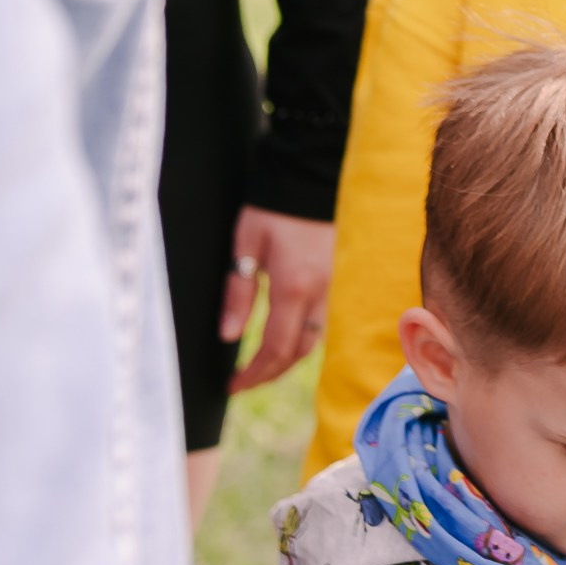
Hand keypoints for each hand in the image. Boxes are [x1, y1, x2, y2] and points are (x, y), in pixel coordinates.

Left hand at [221, 206, 335, 392]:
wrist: (309, 179)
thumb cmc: (273, 211)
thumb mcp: (245, 248)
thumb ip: (238, 294)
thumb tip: (229, 336)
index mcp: (294, 287)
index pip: (275, 347)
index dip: (253, 373)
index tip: (232, 385)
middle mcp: (320, 293)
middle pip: (299, 351)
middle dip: (270, 374)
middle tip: (243, 383)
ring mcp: (332, 287)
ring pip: (314, 339)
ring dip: (287, 359)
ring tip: (261, 368)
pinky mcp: (336, 278)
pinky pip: (322, 321)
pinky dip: (302, 339)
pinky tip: (286, 340)